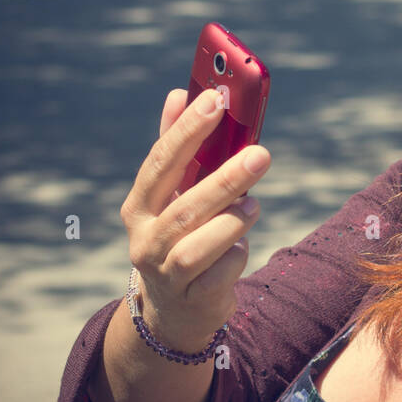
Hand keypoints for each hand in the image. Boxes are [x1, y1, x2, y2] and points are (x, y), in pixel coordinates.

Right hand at [118, 88, 271, 352]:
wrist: (174, 308)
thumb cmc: (180, 235)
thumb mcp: (174, 193)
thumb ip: (178, 147)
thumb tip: (180, 93)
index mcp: (140, 205)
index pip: (160, 162)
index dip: (187, 130)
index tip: (216, 99)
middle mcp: (146, 239)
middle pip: (185, 206)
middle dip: (225, 178)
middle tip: (261, 154)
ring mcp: (166, 273)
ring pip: (199, 245)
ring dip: (231, 222)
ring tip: (252, 204)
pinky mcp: (192, 299)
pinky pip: (218, 275)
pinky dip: (234, 257)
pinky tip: (241, 246)